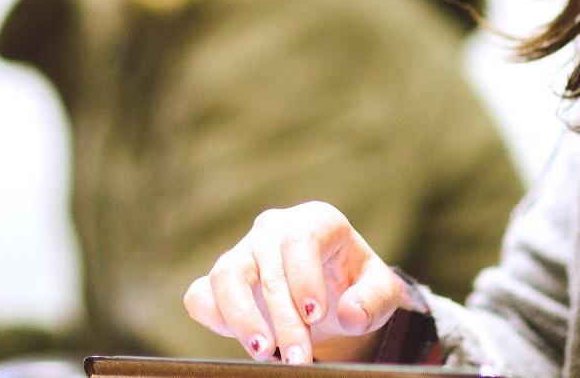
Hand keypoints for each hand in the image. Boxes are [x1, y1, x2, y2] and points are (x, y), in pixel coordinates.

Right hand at [184, 201, 409, 364]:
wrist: (330, 295)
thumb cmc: (354, 285)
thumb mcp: (379, 290)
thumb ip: (374, 300)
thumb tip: (350, 314)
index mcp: (315, 221)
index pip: (300, 240)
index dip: (304, 278)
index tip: (315, 315)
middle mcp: (273, 230)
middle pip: (268, 269)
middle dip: (283, 319)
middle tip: (299, 358)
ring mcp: (243, 253)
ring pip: (225, 276)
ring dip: (242, 318)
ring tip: (264, 352)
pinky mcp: (221, 281)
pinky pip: (201, 295)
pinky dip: (214, 317)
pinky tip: (245, 339)